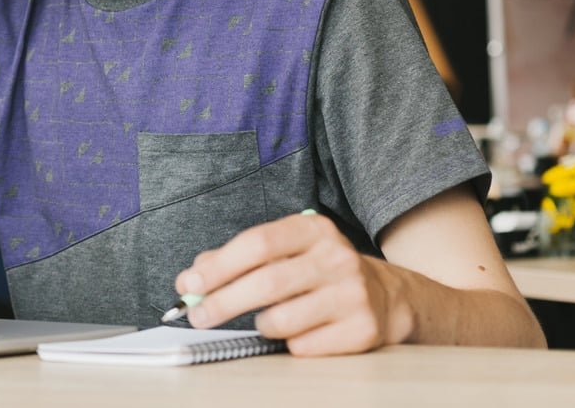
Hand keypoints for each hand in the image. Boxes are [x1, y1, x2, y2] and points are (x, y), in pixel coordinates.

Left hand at [175, 212, 410, 355]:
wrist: (385, 296)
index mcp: (313, 229)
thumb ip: (237, 259)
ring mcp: (353, 294)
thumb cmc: (318, 271)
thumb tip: (193, 279)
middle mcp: (337, 257)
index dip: (218, 266)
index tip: (189, 285)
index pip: (257, 243)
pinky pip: (302, 346)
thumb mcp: (286, 251)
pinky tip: (299, 332)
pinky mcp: (362, 330)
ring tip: (265, 320)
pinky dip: (289, 343)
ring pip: (281, 320)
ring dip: (261, 325)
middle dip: (222, 302)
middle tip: (198, 316)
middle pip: (266, 283)